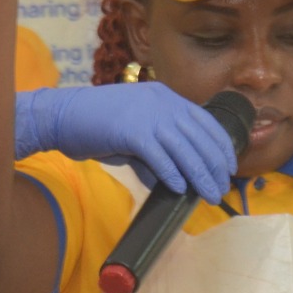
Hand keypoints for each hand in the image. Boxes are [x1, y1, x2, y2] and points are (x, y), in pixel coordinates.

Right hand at [13, 85, 236, 203]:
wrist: (63, 116)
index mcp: (166, 97)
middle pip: (199, 137)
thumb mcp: (134, 132)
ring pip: (184, 149)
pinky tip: (180, 189)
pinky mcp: (131, 131)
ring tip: (209, 195)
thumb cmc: (97, 124)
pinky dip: (171, 174)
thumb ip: (154, 151)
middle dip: (215, 166)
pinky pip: (159, 157)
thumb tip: (171, 180)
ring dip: (200, 175)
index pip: (205, 121)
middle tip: (222, 188)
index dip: (221, 145)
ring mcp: (147, 115)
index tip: (230, 166)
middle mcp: (161, 103)